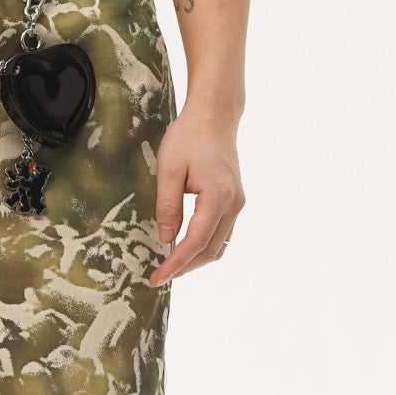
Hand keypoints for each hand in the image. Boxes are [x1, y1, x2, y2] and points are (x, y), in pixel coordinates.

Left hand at [148, 107, 245, 284]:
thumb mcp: (169, 169)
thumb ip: (167, 206)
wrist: (214, 116)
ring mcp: (237, 204)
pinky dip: (205, 247)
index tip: (158, 278)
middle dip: (185, 267)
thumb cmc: (189, 137)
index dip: (176, 264)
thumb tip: (166, 239)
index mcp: (218, 196)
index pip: (196, 242)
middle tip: (160, 276)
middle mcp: (233, 204)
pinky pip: (222, 235)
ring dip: (196, 260)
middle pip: (210, 250)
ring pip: (219, 246)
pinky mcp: (235, 202)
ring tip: (172, 267)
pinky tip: (187, 250)